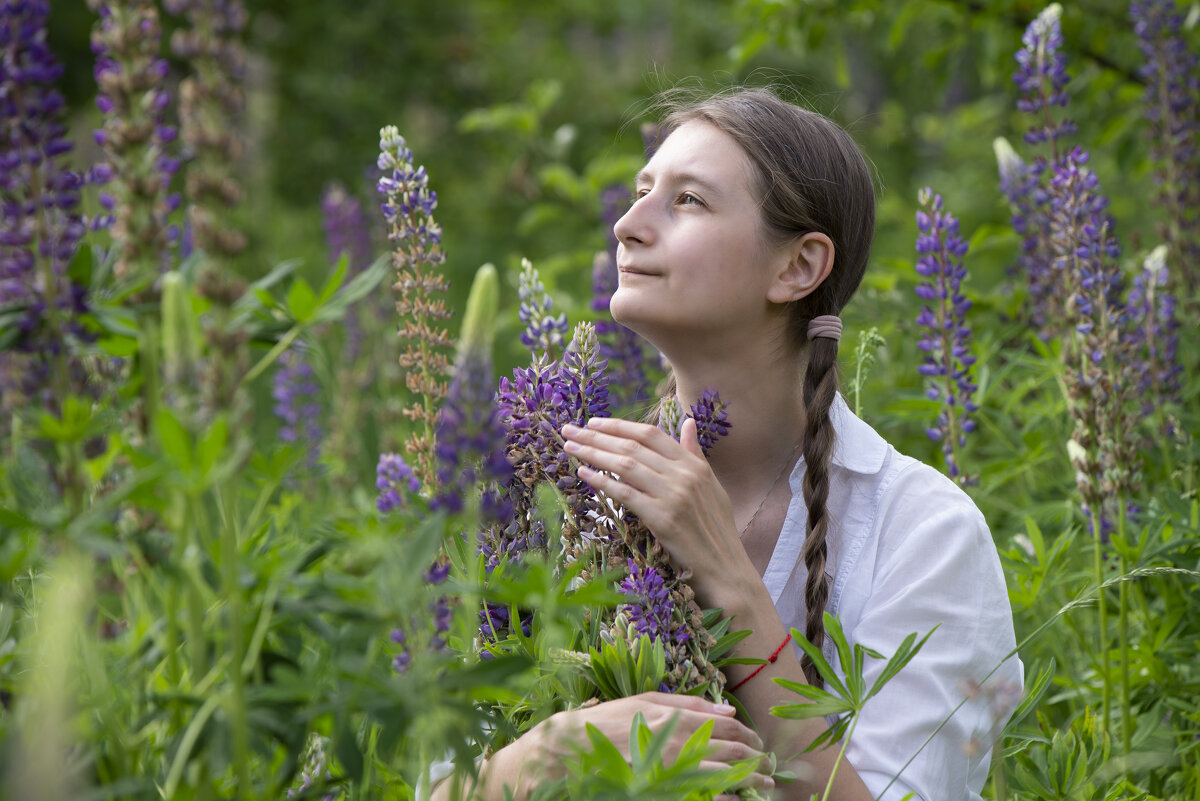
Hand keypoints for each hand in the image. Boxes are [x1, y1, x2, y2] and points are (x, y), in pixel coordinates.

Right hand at [529, 692, 773, 792]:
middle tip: (769, 767)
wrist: (567, 755)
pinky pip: (704, 799)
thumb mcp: (642, 702)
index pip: (725, 726)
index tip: (757, 742)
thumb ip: (684, 703)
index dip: (747, 735)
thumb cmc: (604, 723)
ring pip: (724, 778)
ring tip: (764, 786)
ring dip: (749, 782)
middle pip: (731, 752)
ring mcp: (672, 774)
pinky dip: (724, 799)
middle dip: (756, 760)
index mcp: (675, 719)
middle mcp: (678, 746)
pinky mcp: (664, 792)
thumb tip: (724, 707)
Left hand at [561, 416, 746, 602]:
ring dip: (593, 453)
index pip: (650, 434)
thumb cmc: (717, 532)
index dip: (619, 425)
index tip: (593, 422)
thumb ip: (695, 454)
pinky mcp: (663, 519)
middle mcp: (684, 475)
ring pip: (625, 465)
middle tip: (569, 429)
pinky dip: (601, 481)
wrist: (726, 570)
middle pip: (632, 446)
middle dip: (597, 435)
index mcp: (694, 466)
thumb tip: (688, 422)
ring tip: (570, 446)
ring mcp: (673, 496)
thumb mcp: (712, 486)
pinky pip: (625, 493)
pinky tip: (583, 474)